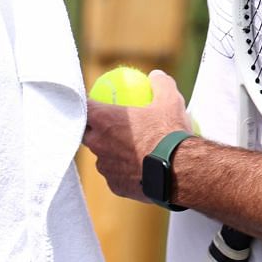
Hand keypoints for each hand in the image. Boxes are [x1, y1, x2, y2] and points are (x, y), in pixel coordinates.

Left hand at [82, 70, 191, 200]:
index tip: (92, 102)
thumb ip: (160, 84)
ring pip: (101, 157)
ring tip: (126, 150)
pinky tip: (136, 169)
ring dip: (109, 152)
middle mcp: (98, 143)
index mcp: (104, 120)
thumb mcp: (170, 101)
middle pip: (85, 133)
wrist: (179, 171)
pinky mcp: (114, 186)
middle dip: (91, 129)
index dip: (85, 104)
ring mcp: (105, 167)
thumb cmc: (170, 133)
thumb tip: (156, 75)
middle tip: (105, 126)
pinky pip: (115, 176)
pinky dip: (124, 172)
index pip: (83, 107)